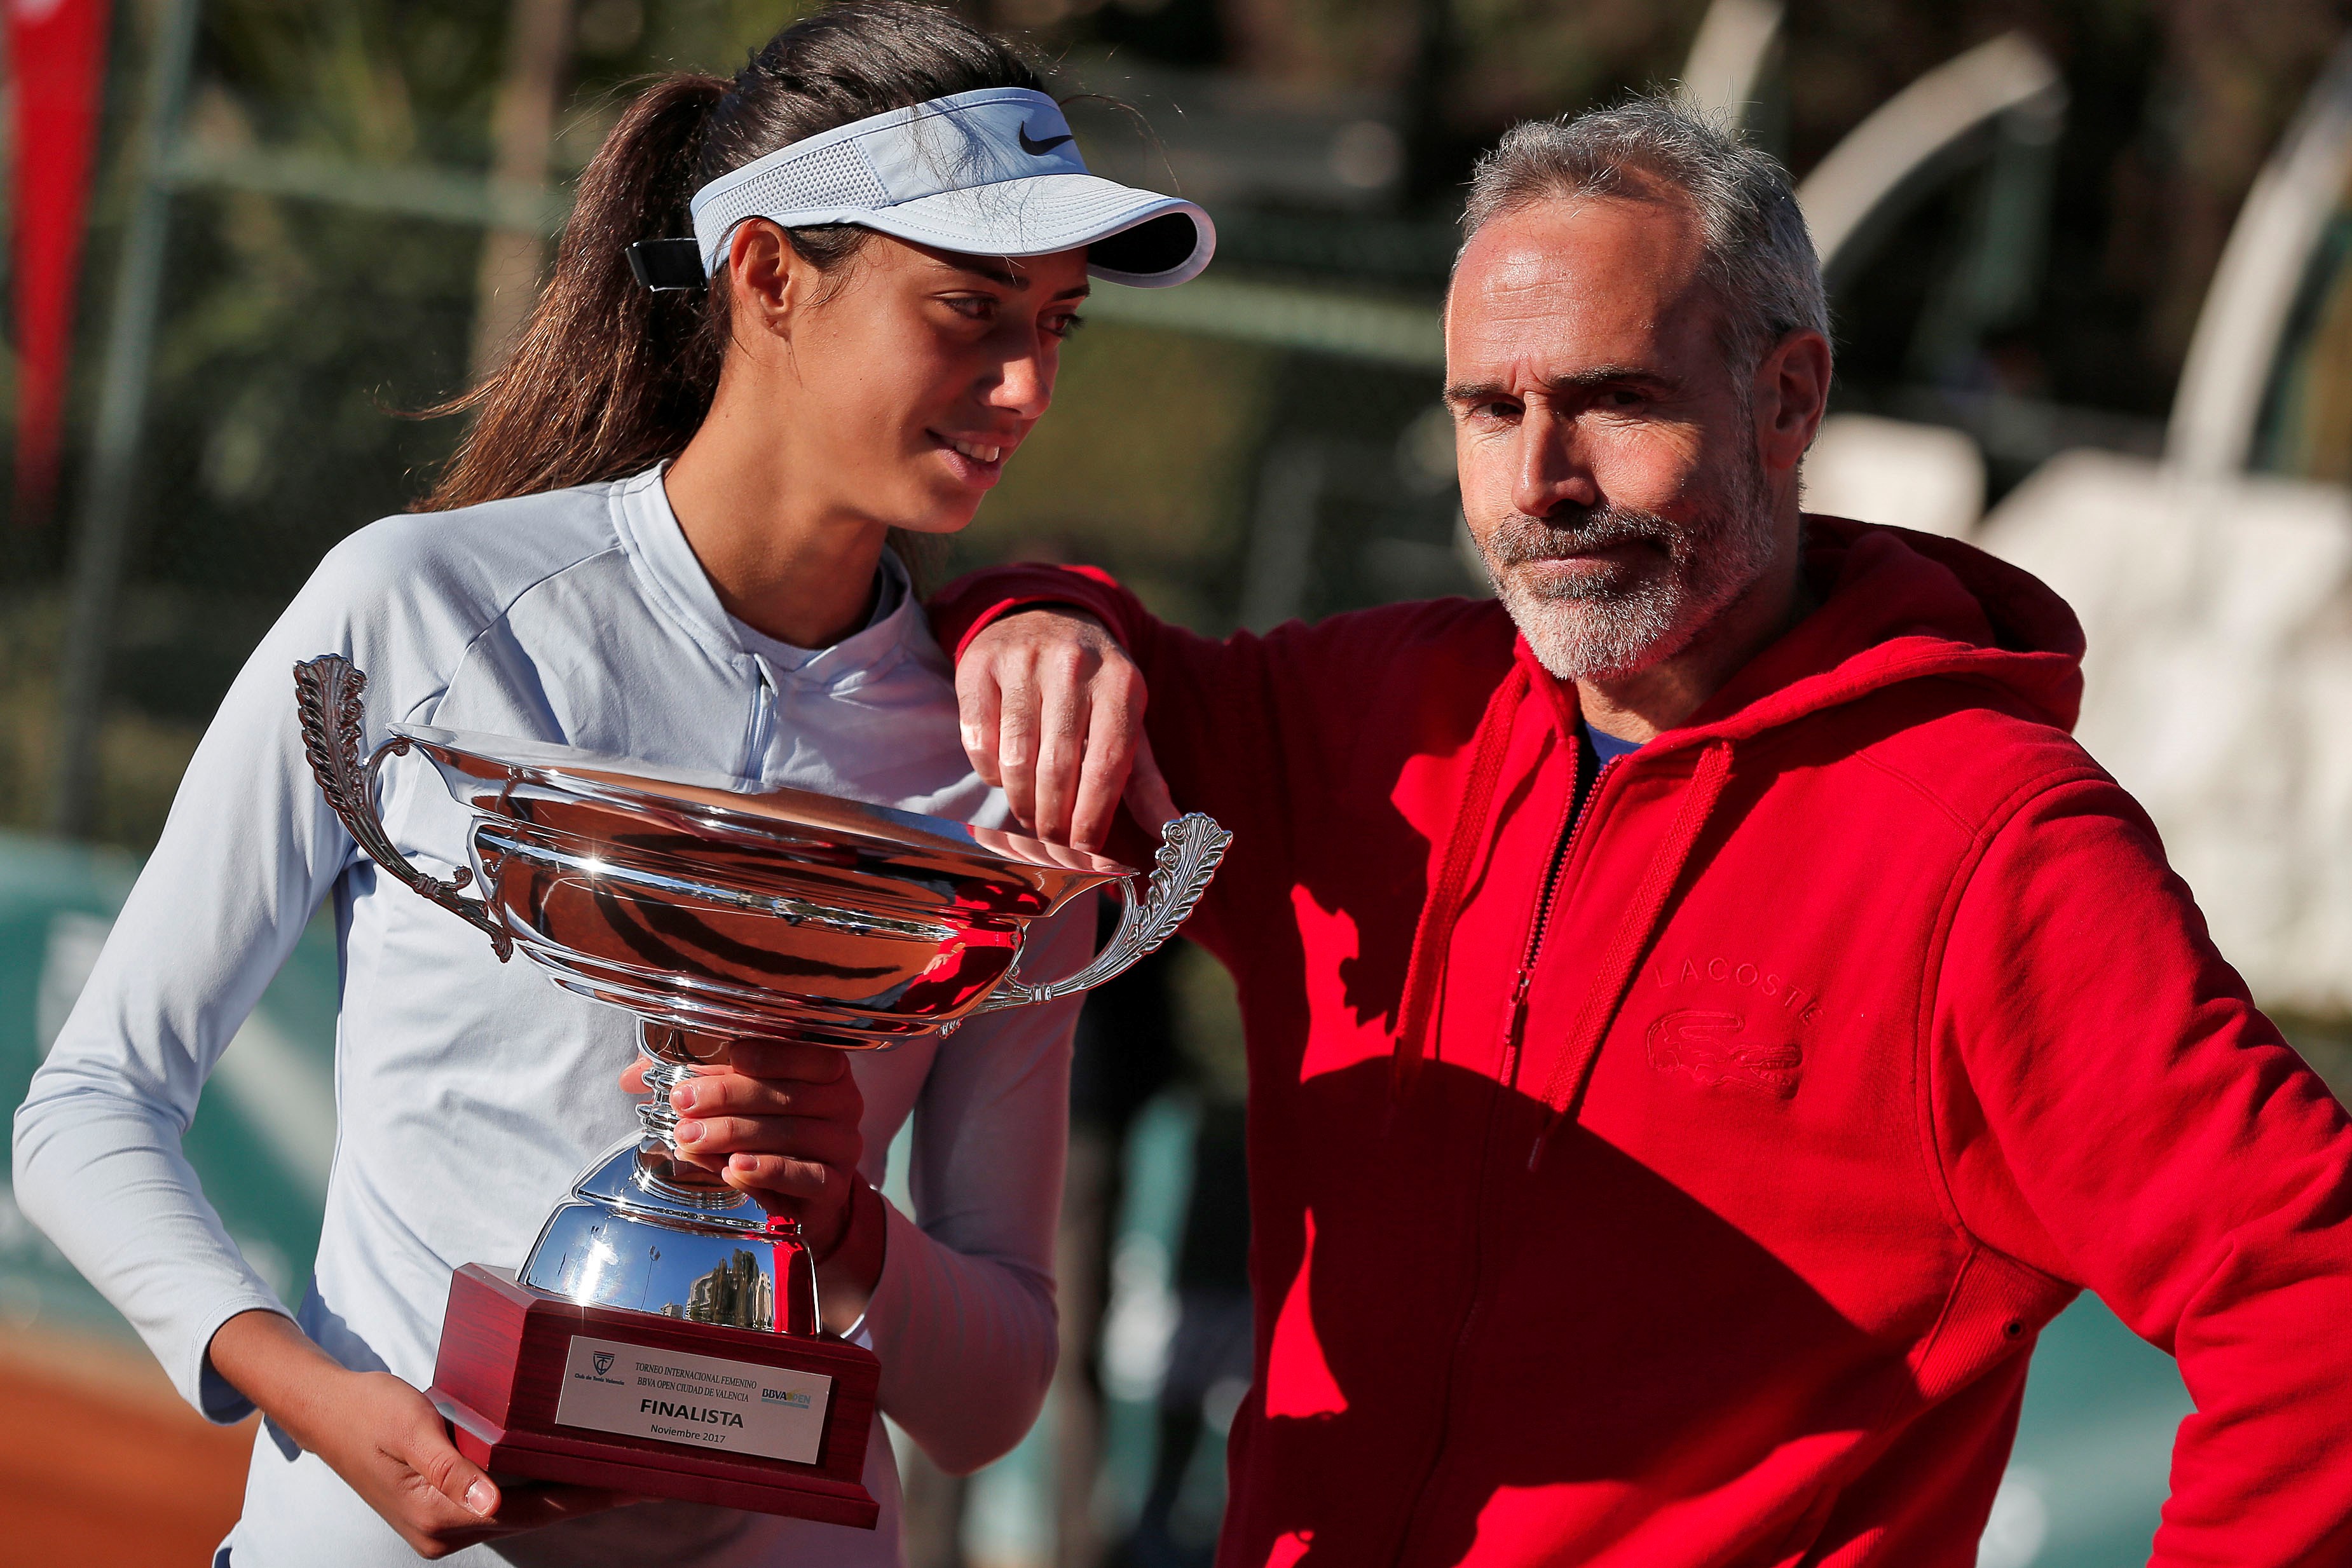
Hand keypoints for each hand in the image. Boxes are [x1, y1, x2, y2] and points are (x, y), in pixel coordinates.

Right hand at [206, 1310, 634, 1557]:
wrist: (326, 1410)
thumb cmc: (367, 1411)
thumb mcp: (410, 1430)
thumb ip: (451, 1469)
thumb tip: (490, 1506)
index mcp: (438, 1518)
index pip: (532, 1511)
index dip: (586, 1497)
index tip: (634, 1482)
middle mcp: (445, 1531)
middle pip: (535, 1515)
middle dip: (589, 1495)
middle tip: (645, 1469)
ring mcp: (445, 1521)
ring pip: (524, 1509)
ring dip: (567, 1490)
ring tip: (619, 1466)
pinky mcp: (446, 1504)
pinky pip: (506, 1498)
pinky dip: (540, 1483)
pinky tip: (568, 1463)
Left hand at [619, 1045, 885, 1331]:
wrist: (804, 1197)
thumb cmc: (766, 1134)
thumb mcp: (733, 1102)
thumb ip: (694, 1081)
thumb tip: (632, 1077)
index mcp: (826, 1069)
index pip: (807, 1052)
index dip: (769, 1053)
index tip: (729, 1054)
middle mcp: (843, 1102)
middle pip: (788, 1093)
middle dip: (729, 1096)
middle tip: (682, 1102)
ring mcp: (843, 1144)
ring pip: (791, 1133)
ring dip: (734, 1134)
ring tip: (690, 1139)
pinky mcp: (835, 1184)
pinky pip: (804, 1175)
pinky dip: (766, 1170)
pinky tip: (733, 1168)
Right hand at [954, 607, 1176, 850]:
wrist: (1045, 615)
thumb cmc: (1092, 686)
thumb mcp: (1128, 720)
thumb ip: (1146, 781)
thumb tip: (1173, 833)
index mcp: (1121, 683)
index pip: (1107, 764)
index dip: (1093, 816)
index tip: (1085, 848)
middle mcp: (1074, 665)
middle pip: (1058, 768)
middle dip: (1053, 820)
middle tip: (1052, 840)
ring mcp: (1023, 661)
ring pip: (1015, 759)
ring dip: (1021, 802)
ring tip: (1030, 814)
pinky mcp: (980, 664)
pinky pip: (979, 740)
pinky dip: (990, 773)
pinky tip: (1004, 776)